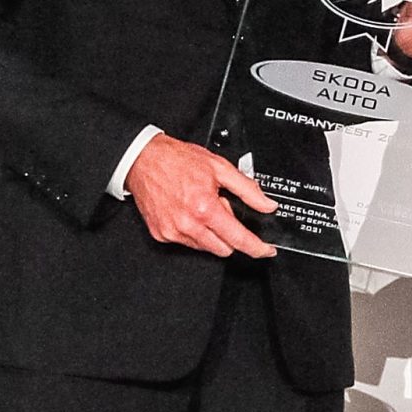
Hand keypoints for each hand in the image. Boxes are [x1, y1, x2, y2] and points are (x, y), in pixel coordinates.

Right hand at [124, 134, 278, 257]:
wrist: (143, 160)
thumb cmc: (177, 160)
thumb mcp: (220, 167)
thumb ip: (248, 189)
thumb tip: (267, 205)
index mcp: (205, 208)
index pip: (238, 239)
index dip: (257, 248)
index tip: (267, 251)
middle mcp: (188, 225)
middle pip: (224, 248)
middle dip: (230, 234)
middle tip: (221, 209)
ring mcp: (172, 232)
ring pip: (206, 247)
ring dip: (211, 233)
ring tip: (201, 207)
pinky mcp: (161, 234)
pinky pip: (187, 243)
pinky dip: (194, 231)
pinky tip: (188, 211)